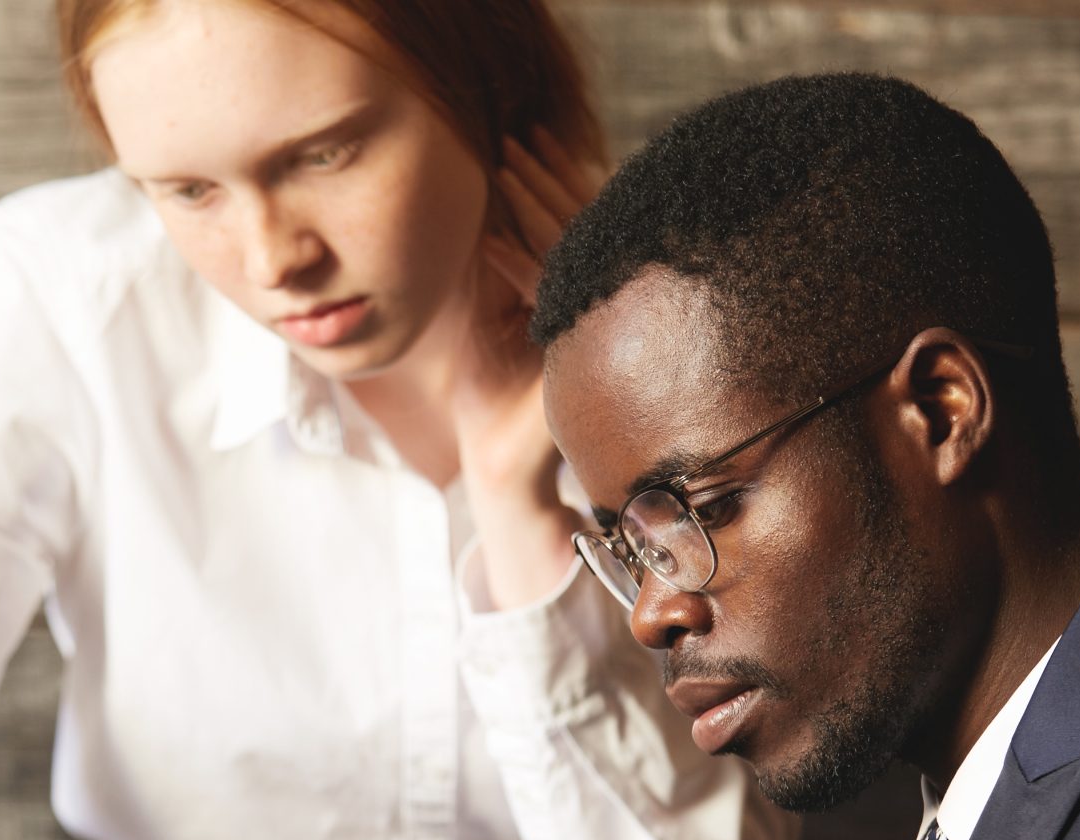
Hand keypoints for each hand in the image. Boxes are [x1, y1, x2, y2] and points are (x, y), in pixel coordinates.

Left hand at [454, 130, 607, 608]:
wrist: (498, 462)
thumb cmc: (488, 392)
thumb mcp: (487, 311)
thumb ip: (495, 260)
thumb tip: (484, 199)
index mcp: (580, 290)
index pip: (574, 219)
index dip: (552, 178)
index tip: (527, 137)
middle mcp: (595, 305)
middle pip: (577, 223)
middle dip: (546, 177)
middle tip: (519, 137)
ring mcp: (589, 327)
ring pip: (566, 251)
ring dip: (533, 205)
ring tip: (505, 167)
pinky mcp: (570, 355)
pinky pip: (546, 298)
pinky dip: (516, 265)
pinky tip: (490, 238)